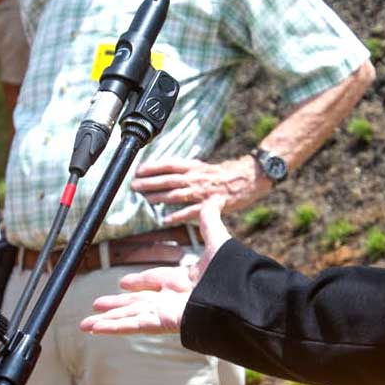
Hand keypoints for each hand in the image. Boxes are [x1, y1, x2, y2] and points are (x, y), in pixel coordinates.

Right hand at [80, 198, 231, 335]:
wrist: (240, 298)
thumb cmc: (232, 274)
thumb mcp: (217, 242)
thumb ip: (210, 221)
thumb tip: (214, 197)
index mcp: (185, 281)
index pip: (156, 280)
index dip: (140, 281)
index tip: (123, 283)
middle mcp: (174, 299)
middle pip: (138, 302)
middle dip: (117, 304)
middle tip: (98, 305)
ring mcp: (167, 313)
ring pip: (131, 316)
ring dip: (108, 319)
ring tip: (86, 324)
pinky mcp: (163, 323)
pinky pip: (134, 325)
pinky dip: (113, 327)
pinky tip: (95, 328)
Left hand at [133, 156, 268, 220]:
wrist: (250, 177)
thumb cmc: (227, 174)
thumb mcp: (205, 168)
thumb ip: (189, 170)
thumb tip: (171, 172)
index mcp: (194, 167)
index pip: (170, 164)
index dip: (153, 166)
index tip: (138, 169)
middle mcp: (196, 177)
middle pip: (169, 179)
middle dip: (150, 182)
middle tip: (134, 186)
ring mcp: (203, 191)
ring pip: (177, 194)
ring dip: (159, 197)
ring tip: (145, 200)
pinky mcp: (211, 204)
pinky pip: (192, 211)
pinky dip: (178, 215)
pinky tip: (166, 220)